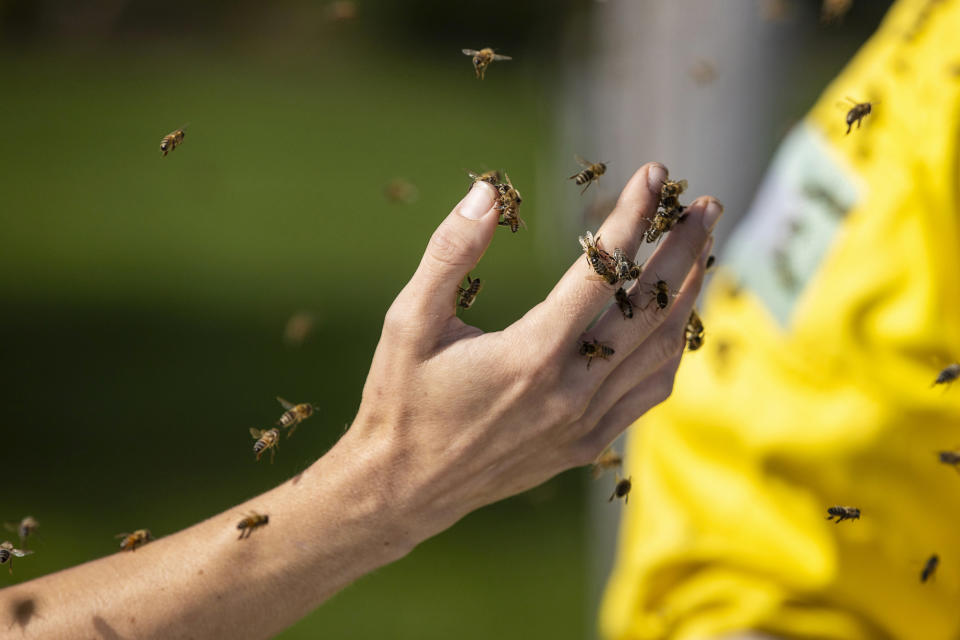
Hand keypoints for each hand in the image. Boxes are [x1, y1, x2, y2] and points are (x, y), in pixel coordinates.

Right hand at [347, 163, 721, 540]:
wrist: (404, 488)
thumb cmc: (402, 399)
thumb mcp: (409, 320)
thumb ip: (449, 253)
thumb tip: (487, 192)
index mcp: (529, 355)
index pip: (602, 272)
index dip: (632, 216)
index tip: (655, 174)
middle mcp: (570, 392)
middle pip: (651, 309)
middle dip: (685, 250)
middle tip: (707, 206)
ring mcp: (584, 423)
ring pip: (660, 352)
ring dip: (689, 298)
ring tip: (701, 253)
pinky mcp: (587, 444)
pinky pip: (648, 393)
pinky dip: (671, 351)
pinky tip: (675, 322)